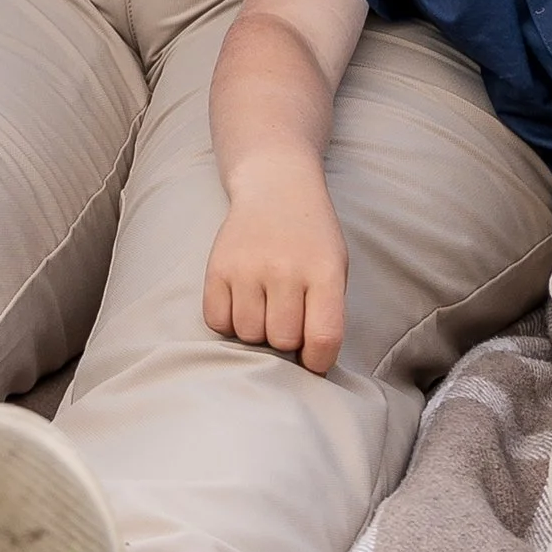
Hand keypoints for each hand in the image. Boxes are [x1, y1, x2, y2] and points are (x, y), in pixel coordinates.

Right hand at [203, 174, 348, 374]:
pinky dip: (229, 321)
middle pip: (282, 340)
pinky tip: (242, 301)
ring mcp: (247, 266)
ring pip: (248, 334)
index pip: (323, 339)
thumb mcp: (335, 268)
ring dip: (257, 330)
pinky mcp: (216, 266)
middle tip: (287, 319)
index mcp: (323, 271)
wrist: (276, 187)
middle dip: (286, 340)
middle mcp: (285, 269)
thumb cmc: (311, 238)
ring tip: (264, 307)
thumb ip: (326, 312)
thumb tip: (307, 364)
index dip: (318, 362)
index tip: (313, 360)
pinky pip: (217, 320)